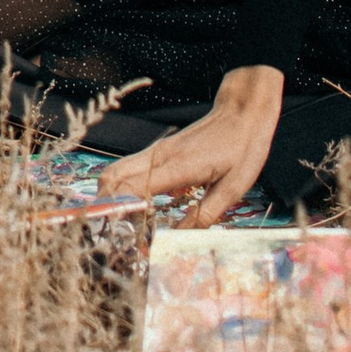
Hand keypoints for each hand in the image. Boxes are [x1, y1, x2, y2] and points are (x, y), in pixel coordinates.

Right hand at [97, 68, 284, 227]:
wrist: (243, 111)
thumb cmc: (242, 147)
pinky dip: (123, 188)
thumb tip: (178, 239)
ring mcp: (157, 151)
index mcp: (176, 166)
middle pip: (111, 177)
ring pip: (116, 171)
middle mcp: (159, 155)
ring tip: (130, 221)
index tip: (123, 233)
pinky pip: (129, 168)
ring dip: (113, 196)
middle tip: (121, 230)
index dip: (118, 211)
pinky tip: (141, 206)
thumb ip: (203, 215)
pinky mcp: (160, 151)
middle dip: (107, 205)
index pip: (129, 187)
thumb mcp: (232, 188)